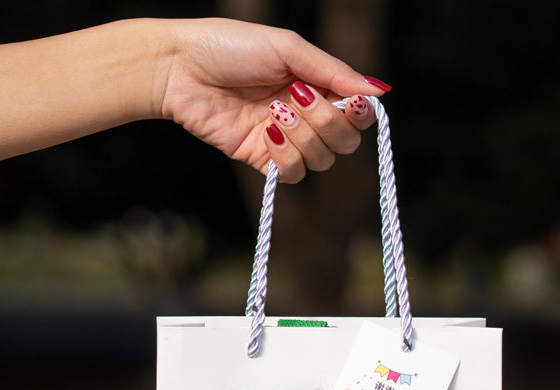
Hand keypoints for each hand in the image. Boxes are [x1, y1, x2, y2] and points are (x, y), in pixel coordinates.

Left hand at [156, 18, 387, 181]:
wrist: (181, 69)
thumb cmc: (230, 46)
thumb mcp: (288, 48)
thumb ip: (332, 71)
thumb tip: (378, 91)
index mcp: (316, 85)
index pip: (357, 115)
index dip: (359, 115)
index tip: (351, 104)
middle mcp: (305, 115)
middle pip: (344, 144)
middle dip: (328, 124)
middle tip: (298, 100)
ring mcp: (284, 140)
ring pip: (320, 161)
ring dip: (302, 137)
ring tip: (273, 112)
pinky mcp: (260, 158)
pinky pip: (291, 174)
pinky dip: (284, 156)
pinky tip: (266, 133)